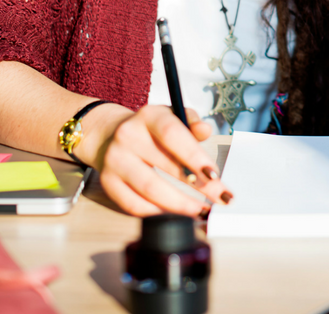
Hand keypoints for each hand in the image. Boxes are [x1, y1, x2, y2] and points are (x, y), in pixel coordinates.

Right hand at [77, 103, 232, 217]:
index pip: (172, 135)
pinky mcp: (108, 182)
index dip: (194, 157)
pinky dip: (158, 211)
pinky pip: (134, 205)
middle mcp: (128, 136)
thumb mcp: (172, 117)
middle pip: (165, 167)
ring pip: (150, 190)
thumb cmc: (151, 130)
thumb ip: (192, 122)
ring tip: (201, 210)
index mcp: (149, 116)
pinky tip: (175, 211)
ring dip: (180, 205)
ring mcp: (115, 160)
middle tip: (220, 198)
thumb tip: (206, 130)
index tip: (215, 175)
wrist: (111, 135)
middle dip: (199, 187)